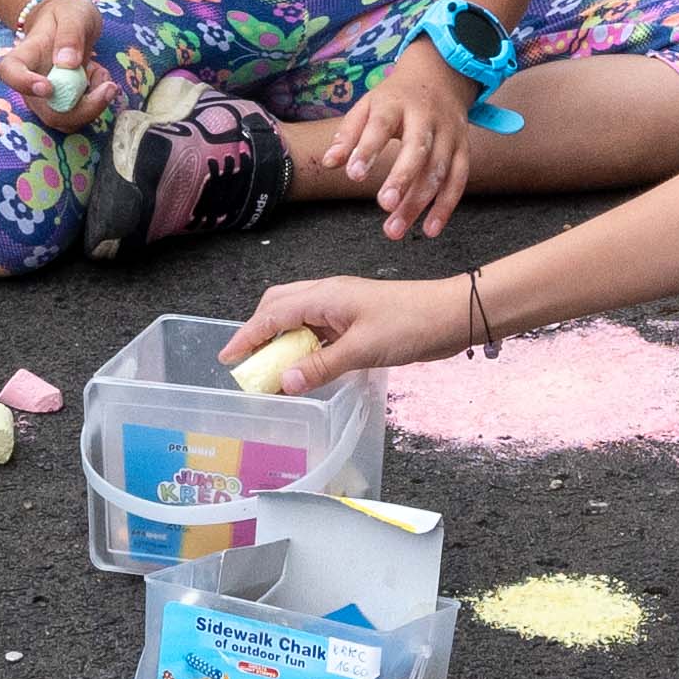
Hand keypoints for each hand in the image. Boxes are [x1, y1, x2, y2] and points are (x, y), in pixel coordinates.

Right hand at [0, 0, 112, 130]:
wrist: (70, 22)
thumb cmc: (67, 15)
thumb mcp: (73, 14)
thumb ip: (70, 34)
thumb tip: (67, 63)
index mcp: (25, 56)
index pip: (10, 73)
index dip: (23, 84)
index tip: (48, 86)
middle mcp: (32, 83)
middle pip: (47, 111)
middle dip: (82, 109)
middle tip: (109, 86)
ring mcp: (48, 98)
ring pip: (66, 121)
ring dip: (94, 105)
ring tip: (103, 74)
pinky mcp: (65, 104)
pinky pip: (80, 115)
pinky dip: (97, 101)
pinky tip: (100, 77)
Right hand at [219, 272, 475, 393]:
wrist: (451, 315)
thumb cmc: (410, 325)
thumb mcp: (361, 350)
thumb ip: (320, 367)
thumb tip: (282, 383)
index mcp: (324, 295)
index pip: (272, 314)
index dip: (247, 336)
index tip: (228, 357)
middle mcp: (328, 296)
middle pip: (279, 306)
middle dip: (259, 331)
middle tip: (246, 363)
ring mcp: (342, 307)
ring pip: (299, 318)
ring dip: (282, 340)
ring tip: (271, 369)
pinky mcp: (356, 321)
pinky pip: (319, 331)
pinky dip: (304, 346)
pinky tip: (304, 366)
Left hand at [322, 46, 479, 239]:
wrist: (442, 75)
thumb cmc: (396, 97)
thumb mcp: (368, 105)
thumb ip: (348, 134)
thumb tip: (330, 162)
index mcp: (397, 103)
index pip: (382, 126)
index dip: (368, 149)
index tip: (354, 175)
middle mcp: (427, 118)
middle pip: (418, 150)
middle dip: (402, 179)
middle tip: (384, 205)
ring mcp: (449, 134)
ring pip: (439, 171)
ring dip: (419, 203)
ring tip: (395, 229)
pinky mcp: (463, 149)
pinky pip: (458, 181)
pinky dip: (445, 207)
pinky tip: (429, 229)